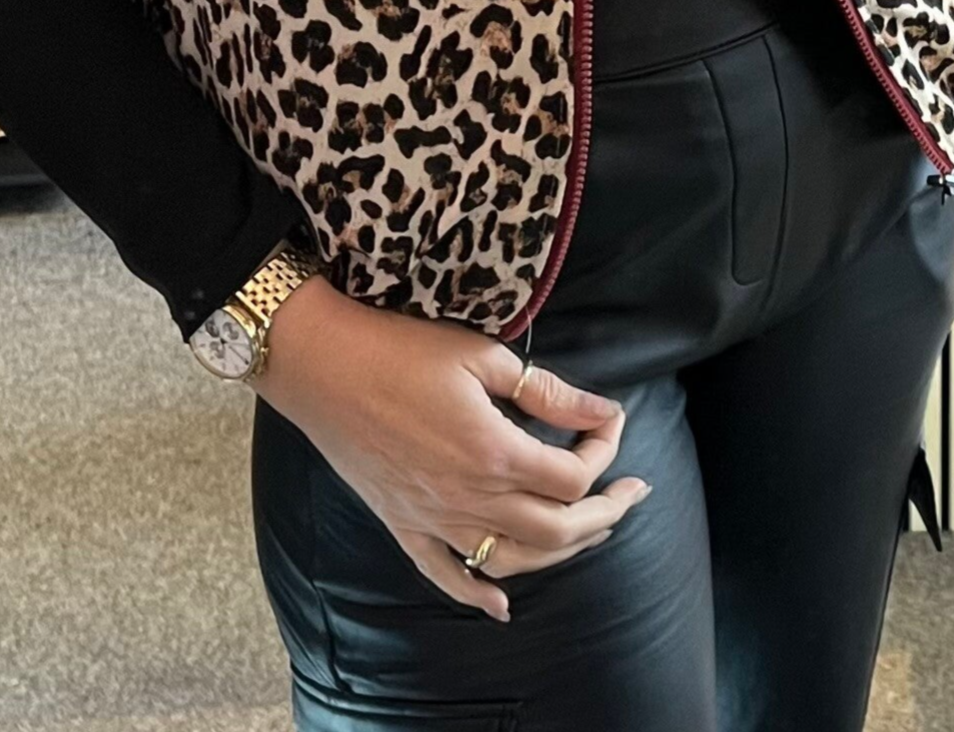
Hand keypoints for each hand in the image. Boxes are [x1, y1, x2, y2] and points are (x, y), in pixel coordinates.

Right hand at [255, 276, 651, 624]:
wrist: (322, 364)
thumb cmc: (400, 348)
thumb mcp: (480, 355)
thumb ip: (546, 390)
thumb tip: (600, 409)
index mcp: (494, 451)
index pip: (572, 474)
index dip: (603, 449)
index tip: (610, 419)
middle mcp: (470, 497)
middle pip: (556, 530)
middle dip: (604, 514)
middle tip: (631, 492)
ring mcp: (435, 519)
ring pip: (513, 560)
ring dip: (560, 551)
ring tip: (592, 530)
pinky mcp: (404, 525)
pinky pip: (444, 576)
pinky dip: (477, 595)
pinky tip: (501, 605)